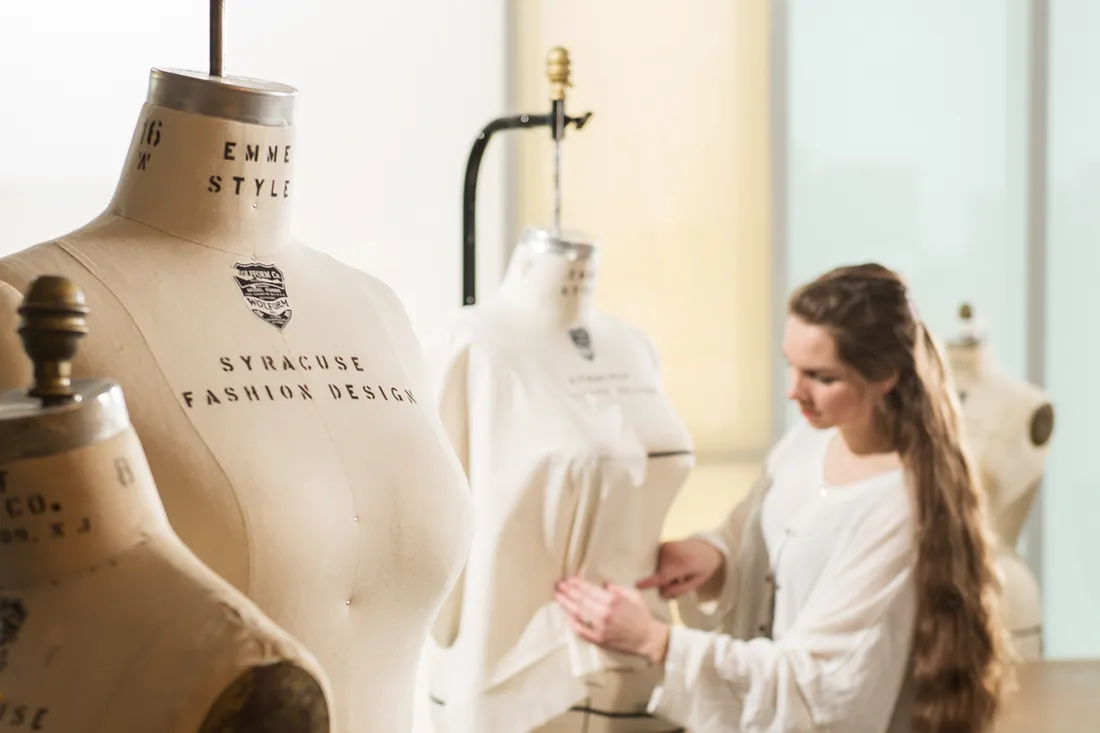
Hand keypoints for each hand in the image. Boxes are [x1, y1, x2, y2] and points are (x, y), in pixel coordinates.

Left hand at [554, 577, 669, 663]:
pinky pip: (582, 631)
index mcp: (613, 600)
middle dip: (568, 591)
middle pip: (581, 600)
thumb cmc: (642, 616)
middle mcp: (604, 613)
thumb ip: (617, 588)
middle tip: (558, 585)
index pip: (589, 589)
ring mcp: (600, 627)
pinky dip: (573, 624)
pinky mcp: (599, 639)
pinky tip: (566, 617)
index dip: (577, 584)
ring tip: (558, 597)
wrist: (648, 638)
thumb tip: (604, 584)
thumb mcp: (633, 595)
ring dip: (566, 604)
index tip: (569, 580)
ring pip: (578, 613)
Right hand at [635, 538, 724, 598]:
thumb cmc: (704, 567)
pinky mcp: (663, 544)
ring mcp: (666, 546)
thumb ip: (680, 590)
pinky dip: (662, 567)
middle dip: (666, 583)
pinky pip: (657, 561)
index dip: (650, 581)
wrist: (708, 547)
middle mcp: (673, 553)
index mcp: (684, 563)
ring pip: (658, 568)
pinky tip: (673, 565)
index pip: (664, 575)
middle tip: (679, 582)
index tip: (637, 585)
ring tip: (678, 572)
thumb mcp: (697, 582)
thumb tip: (662, 594)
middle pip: (660, 574)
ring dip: (664, 574)